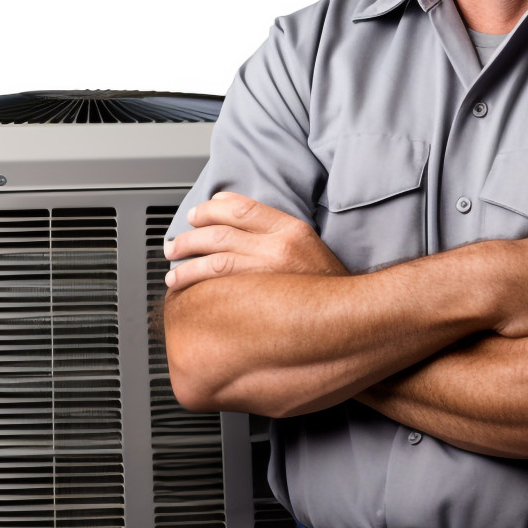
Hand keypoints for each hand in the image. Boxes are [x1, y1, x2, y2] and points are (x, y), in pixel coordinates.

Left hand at [163, 192, 347, 291]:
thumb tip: (231, 214)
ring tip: (173, 274)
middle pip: (220, 234)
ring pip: (214, 261)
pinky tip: (187, 291)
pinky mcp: (262, 301)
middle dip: (190, 238)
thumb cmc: (327, 286)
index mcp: (291, 230)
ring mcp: (269, 275)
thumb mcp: (307, 246)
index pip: (241, 207)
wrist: (353, 319)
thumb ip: (274, 231)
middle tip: (175, 245)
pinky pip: (219, 288)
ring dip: (187, 265)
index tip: (197, 214)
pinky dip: (197, 285)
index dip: (212, 208)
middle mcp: (279, 248)